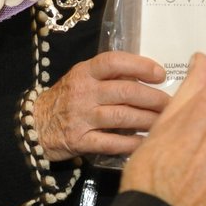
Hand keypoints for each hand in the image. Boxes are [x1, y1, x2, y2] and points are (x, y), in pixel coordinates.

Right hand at [33, 51, 167, 160]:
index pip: (114, 62)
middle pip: (125, 92)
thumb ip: (109, 77)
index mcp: (85, 72)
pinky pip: (111, 143)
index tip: (160, 74)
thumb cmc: (67, 99)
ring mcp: (81, 117)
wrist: (34, 126)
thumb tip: (147, 77)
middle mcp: (83, 92)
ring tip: (165, 122)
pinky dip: (131, 144)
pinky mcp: (80, 141)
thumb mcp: (83, 79)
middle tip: (171, 104)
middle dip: (153, 98)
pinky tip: (146, 143)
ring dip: (148, 120)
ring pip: (122, 117)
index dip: (140, 66)